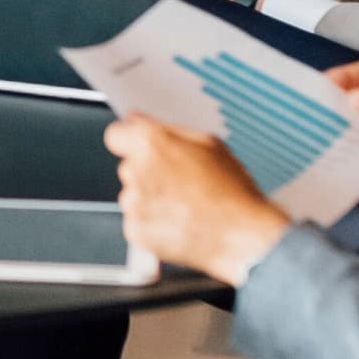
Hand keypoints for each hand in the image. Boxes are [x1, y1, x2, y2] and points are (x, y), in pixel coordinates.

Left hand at [107, 117, 290, 284]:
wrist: (242, 237)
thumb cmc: (231, 191)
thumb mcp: (208, 143)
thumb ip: (167, 129)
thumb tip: (139, 120)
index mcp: (151, 143)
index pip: (116, 134)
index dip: (130, 141)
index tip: (140, 147)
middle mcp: (136, 171)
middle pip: (129, 166)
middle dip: (148, 172)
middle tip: (179, 181)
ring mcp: (134, 203)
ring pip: (133, 194)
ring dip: (150, 198)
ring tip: (183, 205)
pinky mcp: (136, 231)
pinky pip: (136, 221)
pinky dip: (152, 223)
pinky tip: (178, 222)